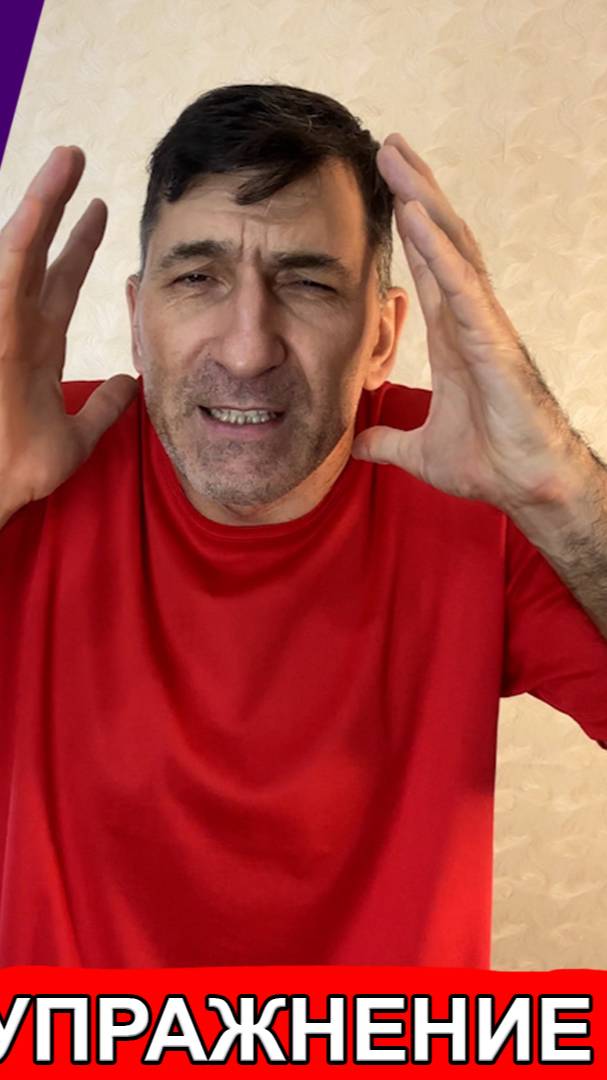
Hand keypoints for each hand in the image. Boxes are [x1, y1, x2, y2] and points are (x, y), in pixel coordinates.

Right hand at [0, 146, 137, 525]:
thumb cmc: (21, 468)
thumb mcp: (78, 434)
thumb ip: (105, 406)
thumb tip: (133, 382)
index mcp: (37, 345)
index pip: (60, 280)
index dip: (79, 245)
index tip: (100, 210)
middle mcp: (17, 326)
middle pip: (41, 252)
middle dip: (58, 206)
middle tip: (76, 159)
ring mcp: (3, 325)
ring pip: (23, 249)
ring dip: (42, 202)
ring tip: (67, 158)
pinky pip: (10, 274)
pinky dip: (24, 238)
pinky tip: (40, 205)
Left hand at [351, 133, 581, 513]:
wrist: (528, 487)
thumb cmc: (489, 464)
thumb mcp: (421, 451)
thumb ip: (389, 440)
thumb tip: (358, 444)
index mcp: (452, 336)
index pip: (427, 266)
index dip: (408, 226)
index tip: (385, 186)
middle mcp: (469, 319)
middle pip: (441, 240)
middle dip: (415, 191)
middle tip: (387, 146)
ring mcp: (484, 325)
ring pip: (454, 248)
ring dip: (423, 201)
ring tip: (396, 158)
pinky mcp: (494, 341)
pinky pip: (462, 286)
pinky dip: (439, 250)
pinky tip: (415, 217)